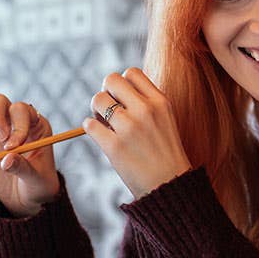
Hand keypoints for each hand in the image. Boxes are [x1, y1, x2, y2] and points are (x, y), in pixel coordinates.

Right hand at [0, 94, 59, 217]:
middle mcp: (16, 124)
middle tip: (0, 138)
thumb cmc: (38, 185)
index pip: (23, 111)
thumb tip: (5, 160)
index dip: (17, 124)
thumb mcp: (36, 179)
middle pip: (1, 102)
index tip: (12, 146)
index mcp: (36, 126)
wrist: (26, 198)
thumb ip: (22, 168)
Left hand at [84, 67, 192, 198]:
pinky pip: (89, 124)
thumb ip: (145, 102)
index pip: (131, 72)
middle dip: (106, 92)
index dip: (122, 83)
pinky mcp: (114, 146)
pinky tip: (100, 136)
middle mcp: (145, 110)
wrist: (169, 185)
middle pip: (111, 80)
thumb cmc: (164, 152)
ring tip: (104, 124)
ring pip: (97, 99)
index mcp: (160, 101)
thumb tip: (114, 91)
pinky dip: (89, 128)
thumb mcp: (165, 119)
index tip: (122, 99)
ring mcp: (129, 128)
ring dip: (95, 110)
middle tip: (108, 109)